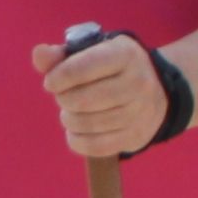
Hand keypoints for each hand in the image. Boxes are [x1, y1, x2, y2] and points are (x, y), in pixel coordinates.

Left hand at [36, 31, 168, 160]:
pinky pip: (94, 146)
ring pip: (86, 124)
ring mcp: (141, 112)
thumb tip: (39, 54)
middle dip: (64, 100)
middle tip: (66, 96)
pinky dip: (77, 140)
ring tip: (73, 112)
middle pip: (81, 100)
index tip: (52, 81)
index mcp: (126, 55)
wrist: (158, 91)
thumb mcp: (93, 52)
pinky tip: (78, 131)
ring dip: (69, 120)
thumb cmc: (113, 68)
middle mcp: (139, 82)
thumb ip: (61, 55)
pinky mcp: (137, 136)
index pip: (80, 69)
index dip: (57, 78)